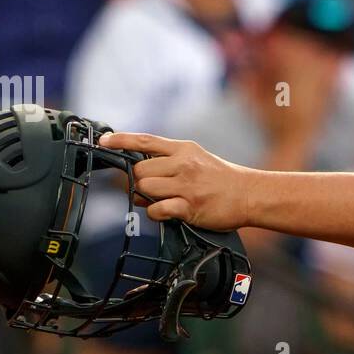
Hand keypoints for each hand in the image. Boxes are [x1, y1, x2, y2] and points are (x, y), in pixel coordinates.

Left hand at [98, 132, 253, 229]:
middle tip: (155, 190)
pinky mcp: (190, 206)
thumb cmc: (222, 180)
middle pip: (140, 171)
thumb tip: (139, 184)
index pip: (145, 141)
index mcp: (184, 149)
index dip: (121, 140)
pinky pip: (157, 209)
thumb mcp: (197, 160)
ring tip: (166, 201)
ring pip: (145, 189)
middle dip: (141, 183)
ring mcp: (186, 185)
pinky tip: (169, 213)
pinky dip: (157, 213)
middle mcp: (183, 164)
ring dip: (148, 198)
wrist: (250, 194)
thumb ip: (169, 165)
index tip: (104, 142)